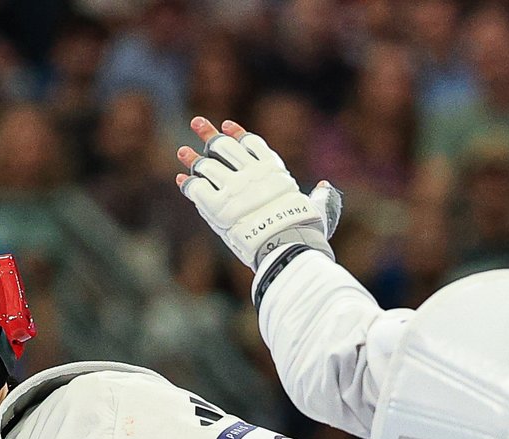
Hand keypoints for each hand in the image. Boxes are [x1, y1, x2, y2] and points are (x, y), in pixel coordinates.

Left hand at [175, 115, 340, 269]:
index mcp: (273, 171)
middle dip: (209, 133)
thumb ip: (320, 198)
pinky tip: (185, 182)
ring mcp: (233, 187)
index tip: (226, 125)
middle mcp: (251, 173)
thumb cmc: (306, 232)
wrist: (289, 245)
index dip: (237, 133)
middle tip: (197, 123)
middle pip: (224, 146)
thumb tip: (325, 186)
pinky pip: (197, 188)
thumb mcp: (318, 210)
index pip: (252, 144)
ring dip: (194, 158)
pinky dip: (190, 184)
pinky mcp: (218, 205)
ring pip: (207, 164)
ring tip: (183, 153)